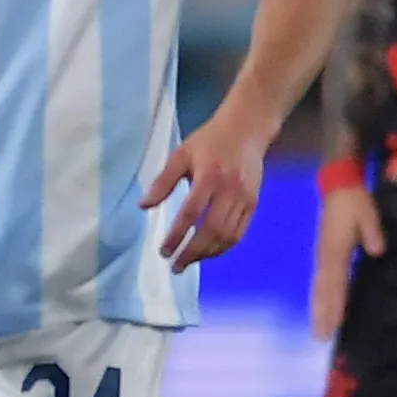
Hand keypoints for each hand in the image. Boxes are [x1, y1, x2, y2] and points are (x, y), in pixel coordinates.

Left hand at [145, 104, 267, 264]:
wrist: (247, 130)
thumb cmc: (209, 141)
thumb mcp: (181, 155)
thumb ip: (162, 182)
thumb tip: (143, 206)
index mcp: (209, 177)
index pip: (191, 214)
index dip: (177, 236)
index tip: (164, 251)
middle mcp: (230, 190)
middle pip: (212, 230)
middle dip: (192, 253)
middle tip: (175, 266)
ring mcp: (245, 198)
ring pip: (228, 236)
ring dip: (208, 254)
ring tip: (189, 262)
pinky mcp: (254, 203)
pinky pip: (240, 232)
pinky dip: (224, 247)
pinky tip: (209, 252)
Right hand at [309, 179, 381, 338]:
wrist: (338, 187)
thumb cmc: (354, 203)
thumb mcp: (368, 214)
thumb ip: (373, 233)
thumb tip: (378, 251)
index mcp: (335, 251)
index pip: (335, 283)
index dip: (335, 305)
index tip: (334, 325)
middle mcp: (325, 258)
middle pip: (322, 292)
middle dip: (321, 315)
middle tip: (321, 338)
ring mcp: (322, 257)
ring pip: (318, 289)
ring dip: (318, 310)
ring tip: (318, 329)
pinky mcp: (323, 255)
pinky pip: (321, 282)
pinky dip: (320, 298)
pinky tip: (322, 307)